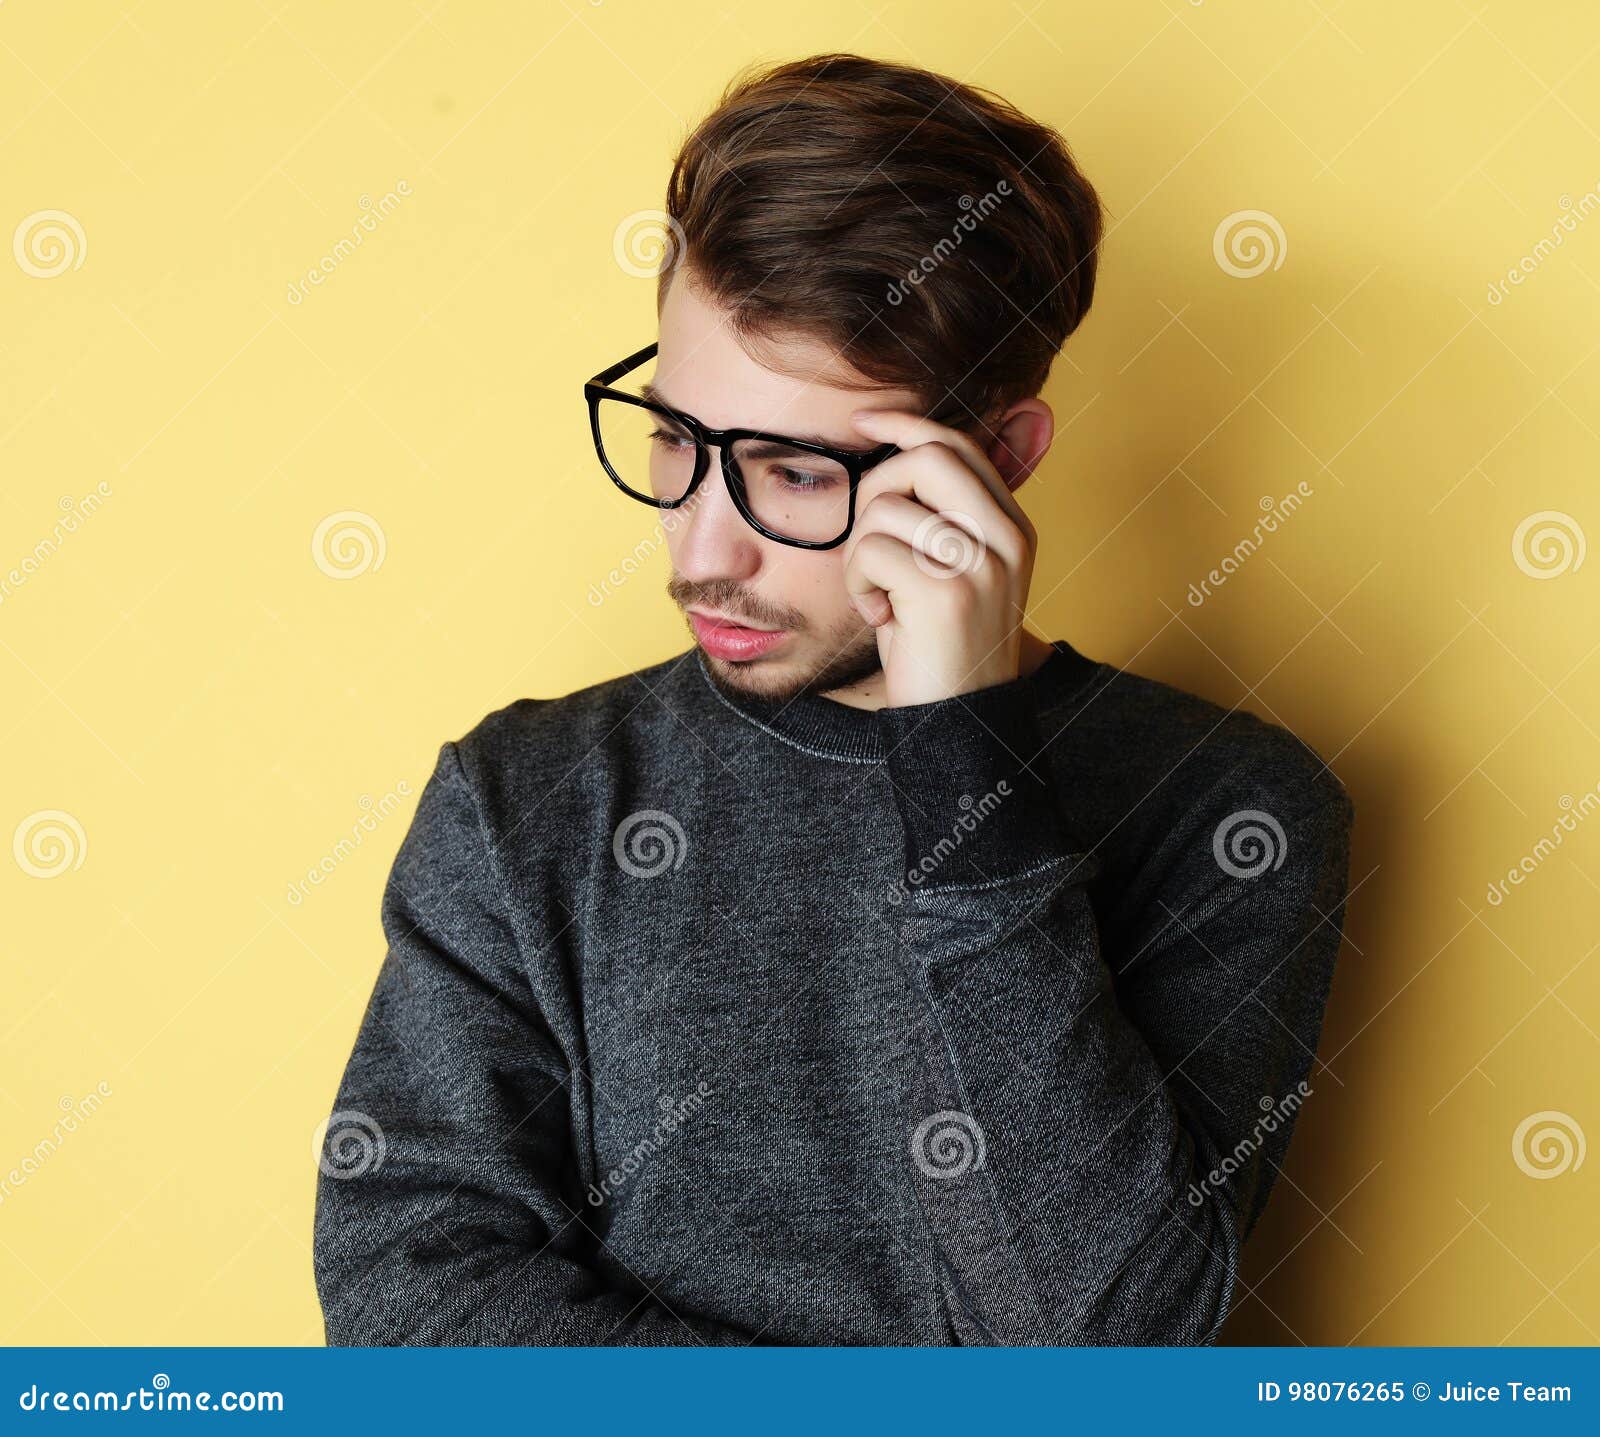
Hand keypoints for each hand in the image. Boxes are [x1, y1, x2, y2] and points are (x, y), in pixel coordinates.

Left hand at [842, 409, 1037, 708]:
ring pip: (885, 509)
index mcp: (1011, 526)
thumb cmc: (938, 644)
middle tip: (870, 543)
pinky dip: (858, 586)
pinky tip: (880, 617)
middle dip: (875, 490)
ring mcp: (981, 564)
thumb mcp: (951, 571)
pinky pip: (870, 551)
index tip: (864, 423)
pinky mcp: (947, 593)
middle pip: (924, 458)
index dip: (904, 425)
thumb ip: (939, 516)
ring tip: (881, 597)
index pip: (956, 445)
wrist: (957, 721)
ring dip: (861, 556)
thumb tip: (893, 449)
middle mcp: (1006, 538)